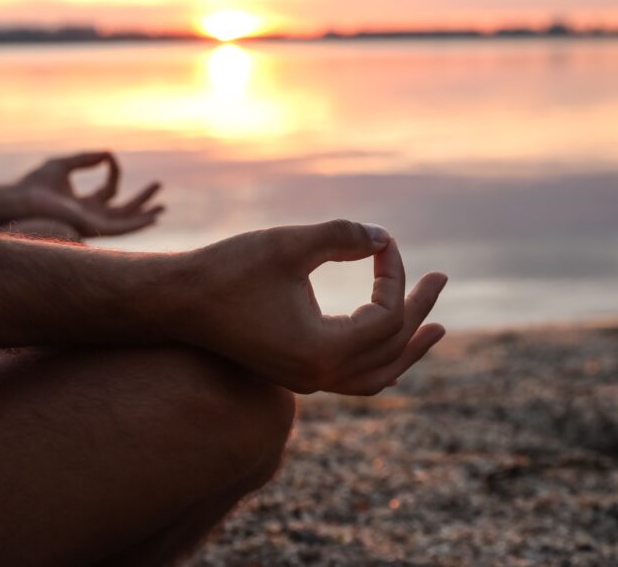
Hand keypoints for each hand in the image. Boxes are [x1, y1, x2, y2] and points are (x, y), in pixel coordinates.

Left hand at [13, 152, 163, 236]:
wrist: (20, 200)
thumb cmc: (34, 185)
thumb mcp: (63, 164)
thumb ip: (85, 159)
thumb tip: (107, 153)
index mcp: (84, 205)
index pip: (109, 189)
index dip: (114, 171)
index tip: (110, 156)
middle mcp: (91, 217)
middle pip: (123, 210)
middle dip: (141, 200)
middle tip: (158, 185)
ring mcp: (92, 224)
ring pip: (125, 222)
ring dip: (144, 214)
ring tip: (163, 207)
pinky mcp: (91, 228)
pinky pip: (120, 229)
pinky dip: (137, 224)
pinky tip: (151, 219)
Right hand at [176, 220, 447, 394]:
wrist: (175, 302)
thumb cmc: (227, 270)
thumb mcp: (288, 244)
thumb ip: (343, 237)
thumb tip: (383, 237)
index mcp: (322, 351)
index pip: (386, 316)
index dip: (394, 275)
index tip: (382, 241)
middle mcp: (318, 377)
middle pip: (391, 350)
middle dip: (420, 311)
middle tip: (442, 277)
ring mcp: (306, 381)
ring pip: (376, 375)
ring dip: (407, 347)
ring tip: (435, 326)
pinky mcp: (295, 372)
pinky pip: (352, 377)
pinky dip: (378, 358)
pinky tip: (385, 337)